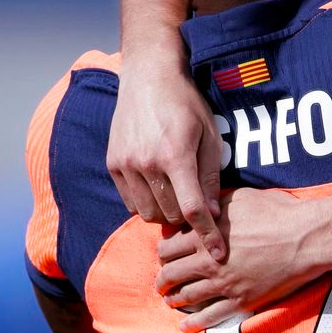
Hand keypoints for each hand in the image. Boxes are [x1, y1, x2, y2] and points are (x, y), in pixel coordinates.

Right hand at [106, 57, 224, 259]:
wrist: (148, 78)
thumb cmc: (186, 104)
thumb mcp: (209, 135)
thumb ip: (209, 176)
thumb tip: (211, 214)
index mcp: (175, 155)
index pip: (193, 209)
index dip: (208, 235)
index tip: (218, 254)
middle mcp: (146, 163)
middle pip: (170, 214)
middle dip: (188, 217)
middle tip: (198, 208)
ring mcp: (126, 165)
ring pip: (147, 213)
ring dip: (165, 211)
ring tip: (177, 194)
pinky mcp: (113, 164)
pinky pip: (130, 202)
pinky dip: (146, 203)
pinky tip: (158, 187)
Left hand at [156, 188, 325, 332]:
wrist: (306, 237)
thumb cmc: (278, 212)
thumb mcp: (241, 197)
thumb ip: (216, 203)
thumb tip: (204, 206)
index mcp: (205, 235)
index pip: (168, 247)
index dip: (163, 252)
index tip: (165, 255)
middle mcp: (209, 261)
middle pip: (171, 273)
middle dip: (162, 278)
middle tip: (162, 281)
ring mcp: (224, 283)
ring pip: (186, 296)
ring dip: (174, 299)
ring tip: (171, 300)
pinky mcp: (240, 300)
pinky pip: (210, 316)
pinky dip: (194, 323)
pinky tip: (186, 326)